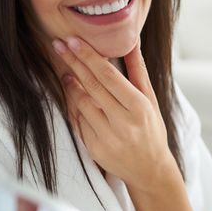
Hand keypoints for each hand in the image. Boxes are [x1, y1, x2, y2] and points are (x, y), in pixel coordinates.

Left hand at [52, 36, 178, 191]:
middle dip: (74, 63)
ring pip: (81, 103)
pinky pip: (79, 121)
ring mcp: (107, 137)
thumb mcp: (150, 100)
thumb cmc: (152, 129)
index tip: (74, 41)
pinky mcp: (94, 149)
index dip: (89, 57)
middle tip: (59, 45)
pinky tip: (74, 96)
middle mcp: (122, 123)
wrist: (150, 170)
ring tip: (66, 72)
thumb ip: (138, 71)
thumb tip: (131, 41)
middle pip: (92, 86)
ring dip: (71, 85)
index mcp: (138, 107)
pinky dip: (75, 107)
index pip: (109, 76)